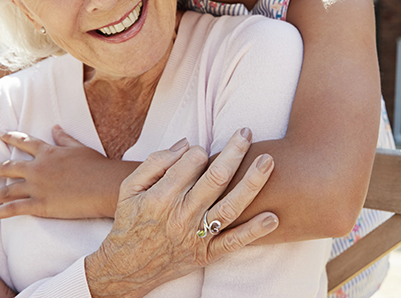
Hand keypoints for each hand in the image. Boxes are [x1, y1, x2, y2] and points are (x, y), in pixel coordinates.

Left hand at [0, 126, 127, 218]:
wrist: (105, 186)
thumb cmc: (97, 166)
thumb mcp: (80, 147)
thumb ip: (64, 138)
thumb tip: (54, 127)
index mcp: (49, 152)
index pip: (25, 142)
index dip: (12, 138)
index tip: (1, 134)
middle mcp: (38, 168)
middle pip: (9, 167)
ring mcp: (36, 187)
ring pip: (7, 189)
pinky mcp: (39, 205)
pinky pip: (12, 210)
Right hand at [85, 129, 277, 297]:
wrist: (127, 268)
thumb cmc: (131, 222)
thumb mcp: (130, 188)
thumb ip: (155, 162)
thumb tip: (186, 143)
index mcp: (161, 197)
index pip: (191, 163)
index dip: (200, 151)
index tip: (202, 151)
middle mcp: (182, 216)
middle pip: (216, 178)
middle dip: (234, 151)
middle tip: (246, 132)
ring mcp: (196, 237)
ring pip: (230, 207)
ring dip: (252, 183)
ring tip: (267, 161)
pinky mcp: (207, 254)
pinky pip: (233, 242)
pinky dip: (254, 231)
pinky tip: (273, 217)